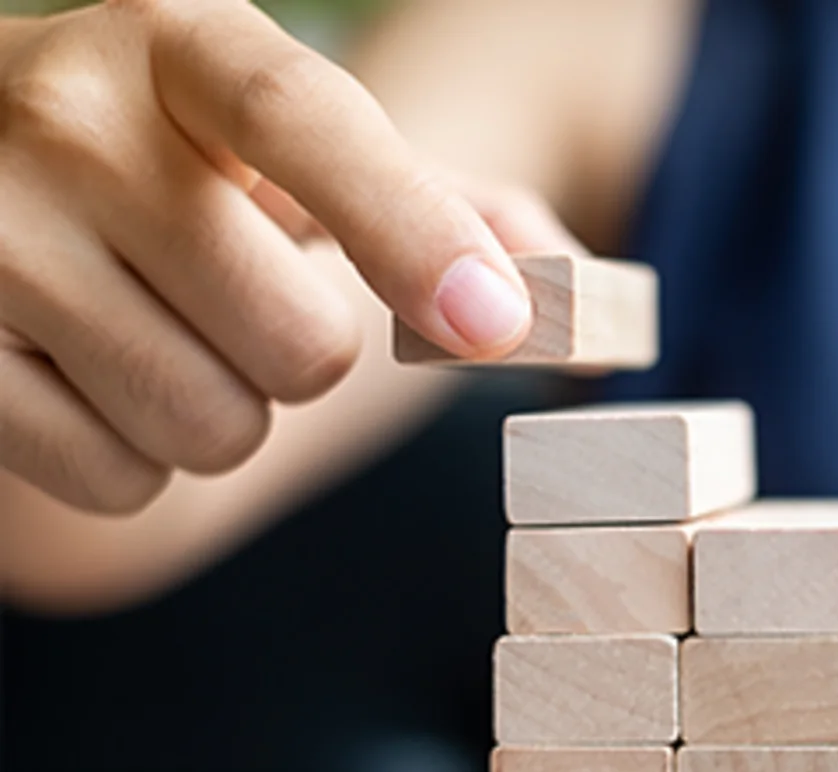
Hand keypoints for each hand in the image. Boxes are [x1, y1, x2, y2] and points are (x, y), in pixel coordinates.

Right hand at [0, 0, 565, 512]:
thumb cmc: (182, 172)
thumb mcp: (301, 149)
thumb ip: (454, 208)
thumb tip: (586, 315)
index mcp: (180, 43)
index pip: (301, 119)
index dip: (408, 228)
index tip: (489, 323)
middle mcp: (67, 117)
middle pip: (299, 342)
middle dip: (301, 357)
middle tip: (232, 300)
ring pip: (212, 427)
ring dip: (219, 414)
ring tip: (152, 329)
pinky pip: (117, 479)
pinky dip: (130, 461)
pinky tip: (87, 374)